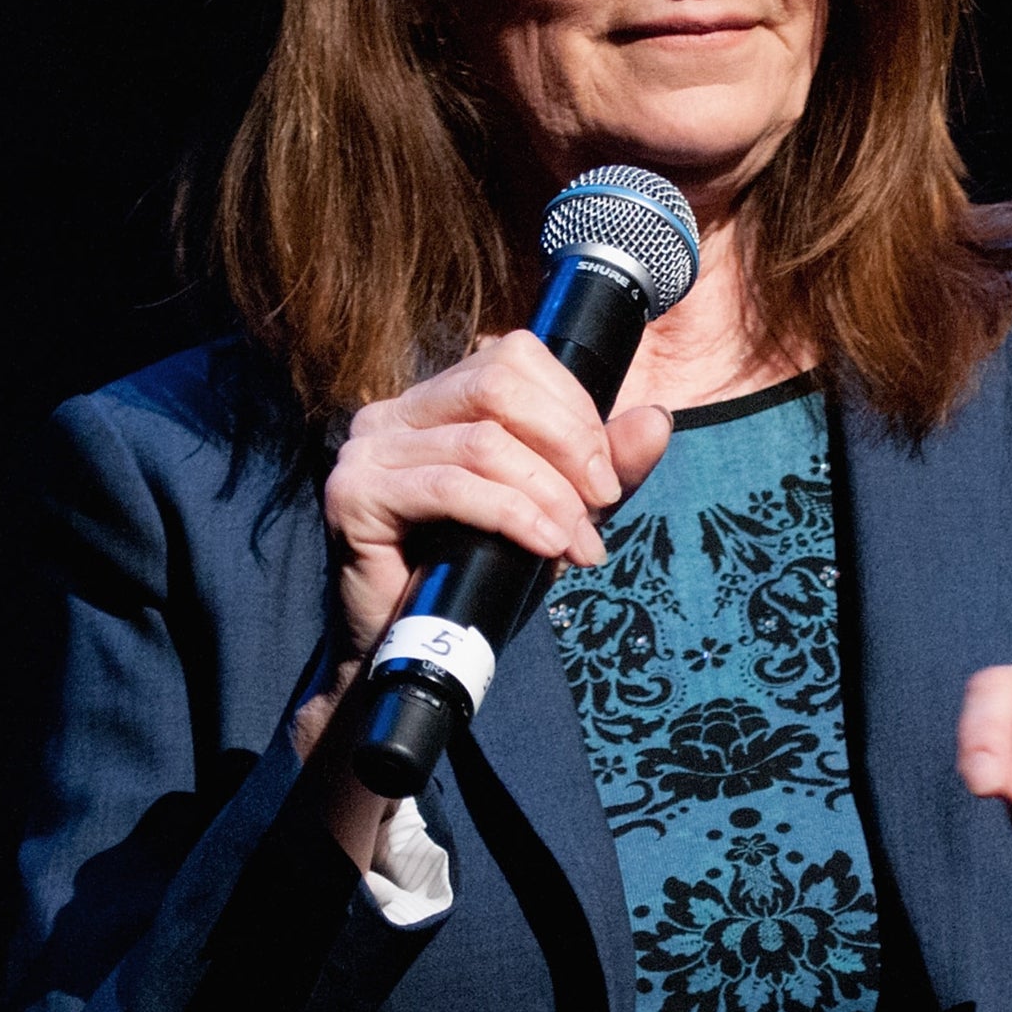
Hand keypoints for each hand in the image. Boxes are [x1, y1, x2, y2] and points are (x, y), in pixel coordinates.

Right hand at [303, 335, 672, 871]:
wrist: (405, 655)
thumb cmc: (475, 577)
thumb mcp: (554, 514)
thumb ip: (603, 467)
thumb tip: (656, 420)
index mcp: (437, 401)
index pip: (514, 356)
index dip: (573, 409)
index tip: (606, 476)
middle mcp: (394, 411)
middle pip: (499, 383)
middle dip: (569, 444)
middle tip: (600, 504)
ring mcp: (368, 449)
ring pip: (483, 442)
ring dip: (549, 494)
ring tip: (578, 544)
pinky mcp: (356, 494)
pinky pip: (453, 486)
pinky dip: (513, 514)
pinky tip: (546, 546)